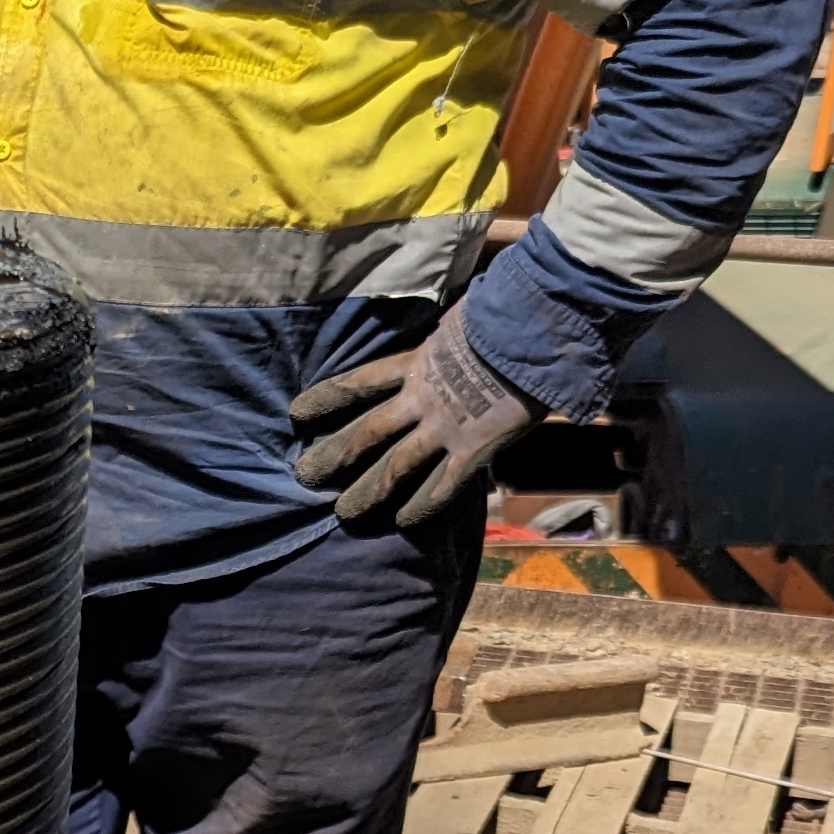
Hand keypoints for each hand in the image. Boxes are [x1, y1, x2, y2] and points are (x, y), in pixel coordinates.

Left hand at [289, 301, 533, 530]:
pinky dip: (421, 506)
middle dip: (333, 454)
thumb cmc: (507, 311)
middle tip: (304, 475)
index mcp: (416, 361)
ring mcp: (445, 426)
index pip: (359, 382)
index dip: (327, 398)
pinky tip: (403, 521)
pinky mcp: (473, 448)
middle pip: (365, 431)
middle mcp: (421, 397)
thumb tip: (449, 327)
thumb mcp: (461, 316)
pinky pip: (442, 485)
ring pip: (394, 466)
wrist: (536, 328)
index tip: (297, 412)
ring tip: (343, 513)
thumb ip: (446, 333)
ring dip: (367, 491)